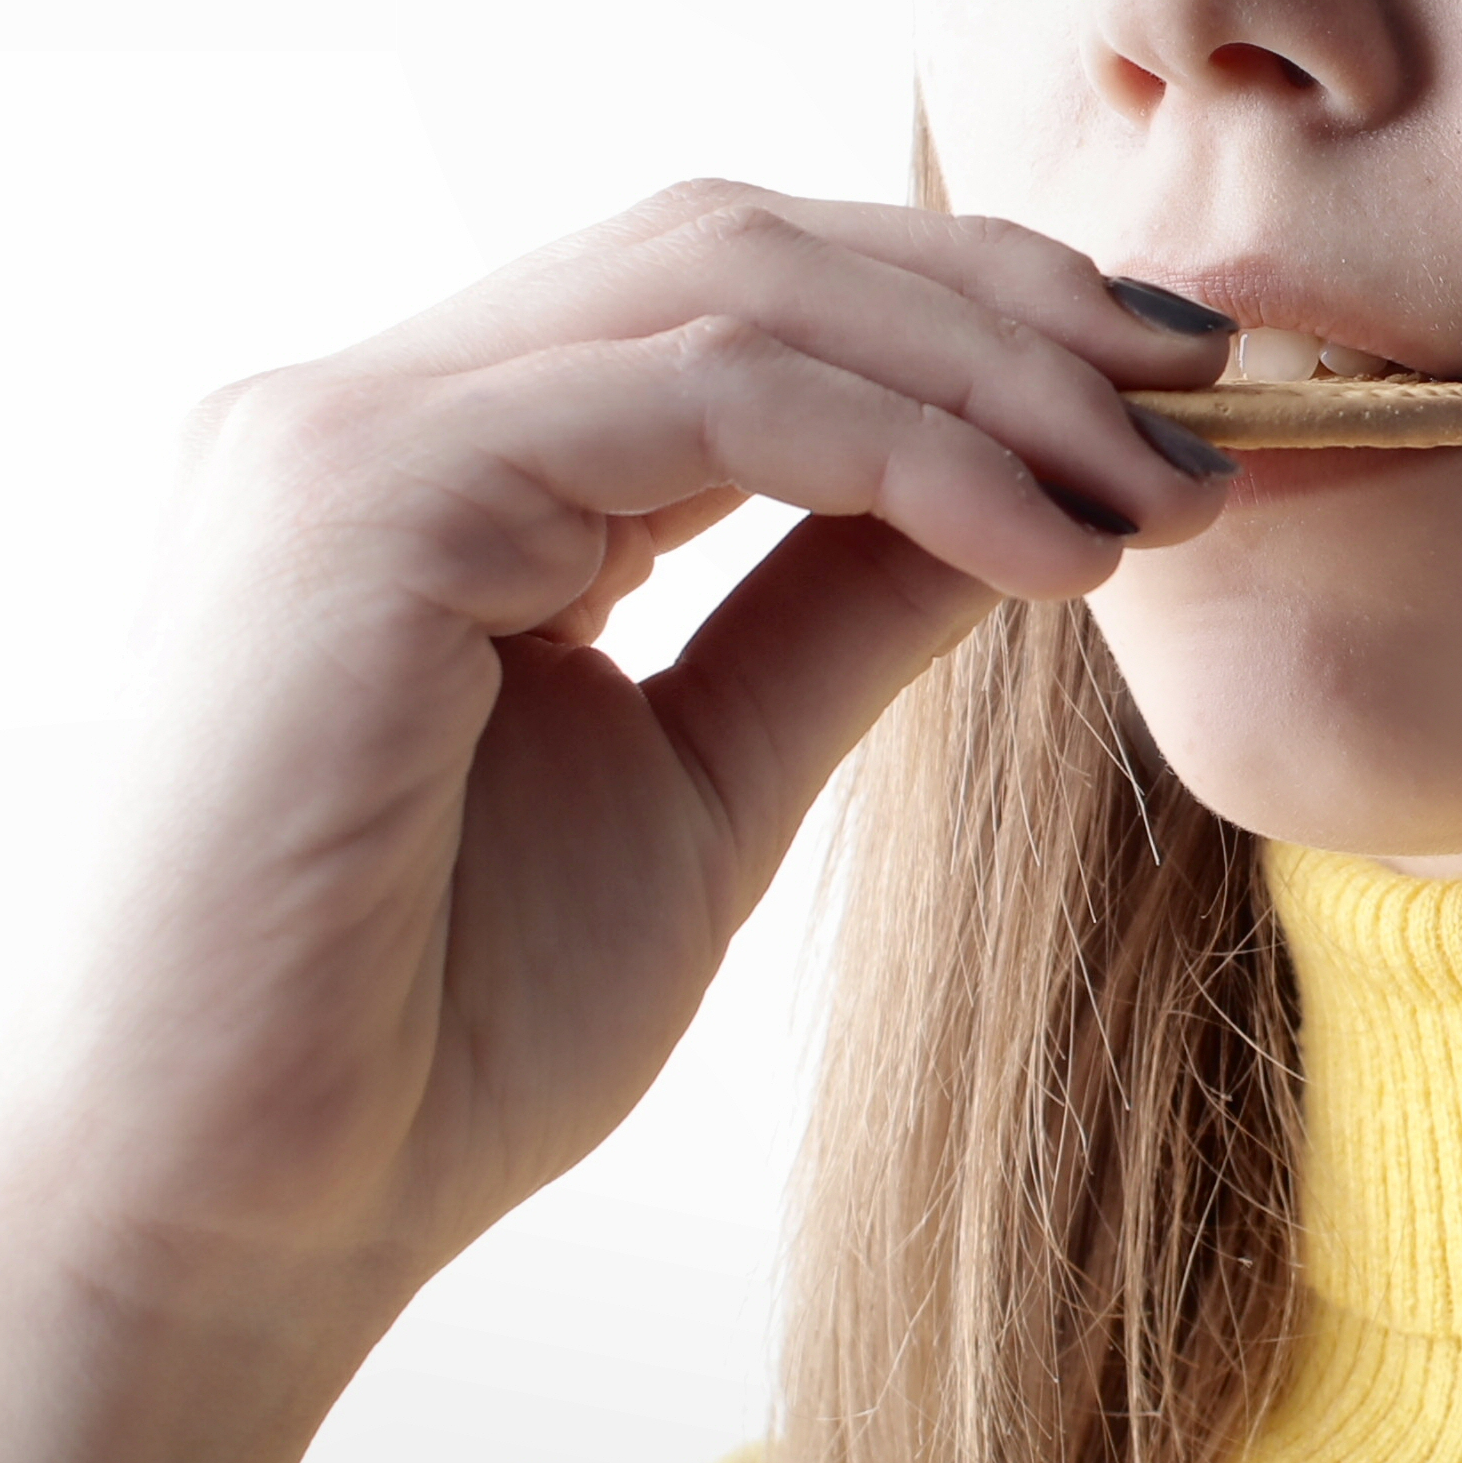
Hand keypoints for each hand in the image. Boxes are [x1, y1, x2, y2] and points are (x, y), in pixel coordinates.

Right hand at [0, 184, 1234, 1340]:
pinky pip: (699, 403)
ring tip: (1164, 482)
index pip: (726, 296)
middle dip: (1003, 305)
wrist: (251, 1217)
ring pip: (731, 288)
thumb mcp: (708, 779)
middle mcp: (370, 408)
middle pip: (737, 245)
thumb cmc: (436, 1040)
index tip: (1170, 399)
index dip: (963, 314)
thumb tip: (1035, 489)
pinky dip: (904, 451)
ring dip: (989, 370)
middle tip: (1211, 394)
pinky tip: (1046, 545)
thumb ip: (836, 610)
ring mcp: (342, 432)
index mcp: (437, 463)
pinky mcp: (355, 493)